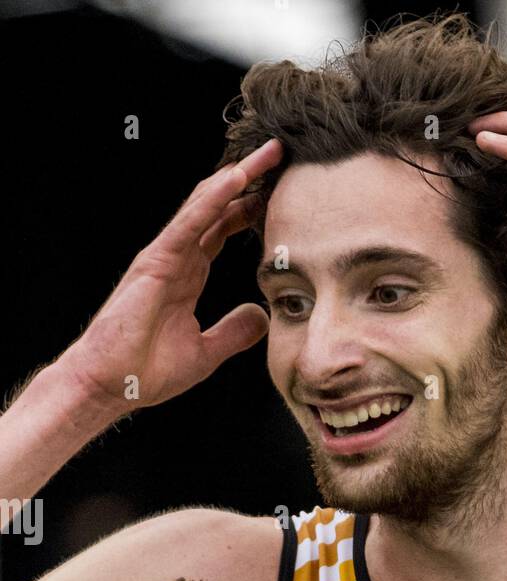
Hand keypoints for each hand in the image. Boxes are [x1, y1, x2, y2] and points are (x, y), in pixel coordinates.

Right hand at [63, 138, 283, 412]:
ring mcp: (165, 256)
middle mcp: (177, 258)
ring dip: (236, 178)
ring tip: (266, 154)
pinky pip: (188, 223)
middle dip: (248, 181)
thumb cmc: (146, 371)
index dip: (250, 209)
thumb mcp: (205, 352)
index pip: (223, 230)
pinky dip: (212, 200)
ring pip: (204, 205)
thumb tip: (262, 316)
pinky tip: (235, 180)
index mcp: (188, 276)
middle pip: (217, 207)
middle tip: (279, 154)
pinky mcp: (155, 262)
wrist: (112, 385)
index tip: (280, 194)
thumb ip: (234, 332)